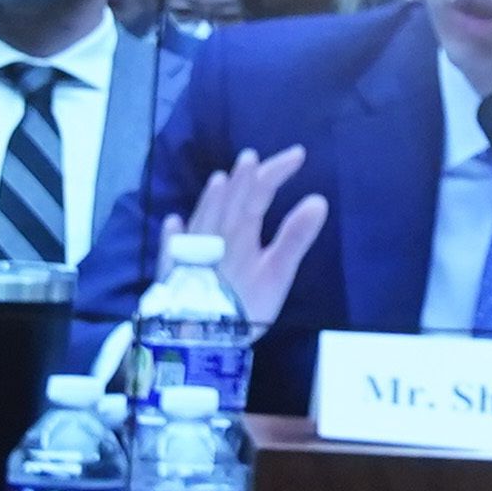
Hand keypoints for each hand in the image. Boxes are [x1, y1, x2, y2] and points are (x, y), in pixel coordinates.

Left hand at [190, 146, 332, 332]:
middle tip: (252, 157)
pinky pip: (175, 244)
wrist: (197, 336)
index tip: (298, 155)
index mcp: (241, 231)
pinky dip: (175, 232)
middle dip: (244, 176)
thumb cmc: (242, 306)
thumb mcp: (276, 274)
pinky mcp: (174, 270)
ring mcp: (191, 251)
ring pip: (202, 215)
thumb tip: (318, 200)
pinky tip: (173, 222)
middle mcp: (214, 234)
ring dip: (212, 196)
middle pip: (229, 198)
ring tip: (218, 179)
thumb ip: (294, 237)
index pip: (260, 191)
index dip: (277, 170)